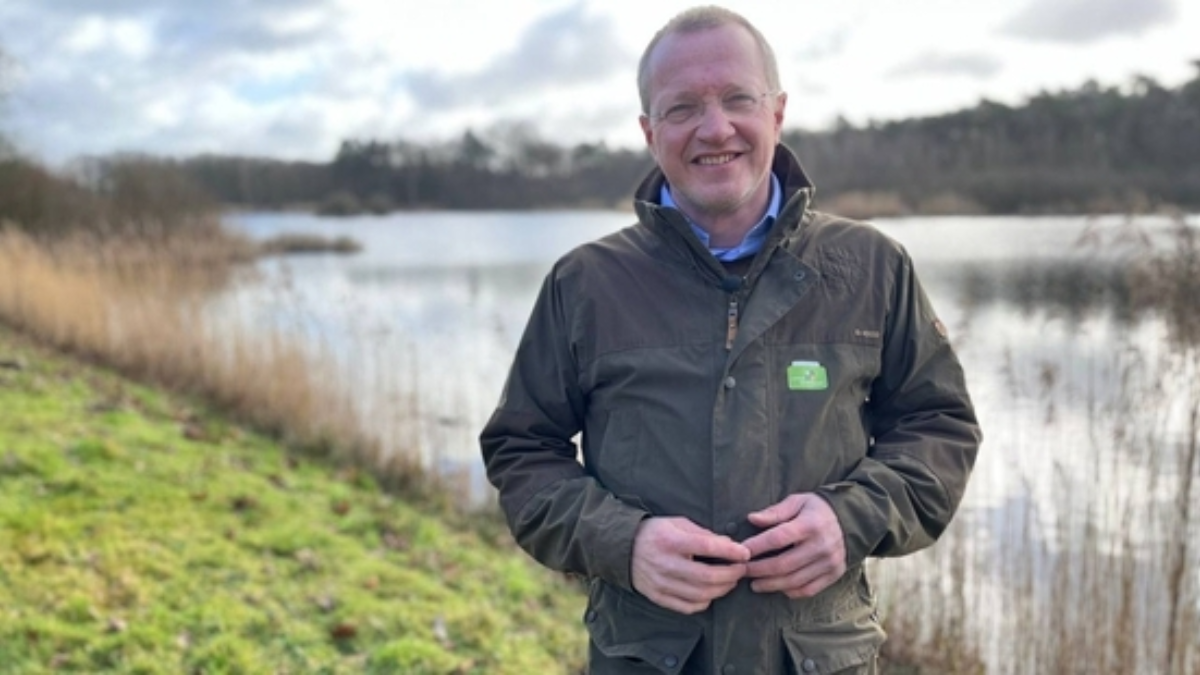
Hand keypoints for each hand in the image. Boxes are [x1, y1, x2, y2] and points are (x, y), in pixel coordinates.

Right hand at [630, 517, 749, 613]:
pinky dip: (703, 603)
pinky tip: (710, 594)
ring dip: (721, 590)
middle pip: (706, 576)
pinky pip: (686, 607)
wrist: (622, 548)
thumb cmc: (655, 532)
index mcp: (670, 541)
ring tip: (729, 582)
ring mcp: (661, 583)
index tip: (745, 553)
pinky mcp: (657, 596)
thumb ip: (702, 534)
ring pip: (700, 594)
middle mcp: (665, 563)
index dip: (730, 552)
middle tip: (741, 570)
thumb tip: (729, 545)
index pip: (707, 547)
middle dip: (730, 574)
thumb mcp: (677, 523)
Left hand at [741, 493, 845, 598]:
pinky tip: (778, 588)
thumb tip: (752, 519)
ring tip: (755, 584)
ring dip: (771, 585)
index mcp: (810, 524)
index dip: (757, 546)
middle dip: (759, 570)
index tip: (741, 552)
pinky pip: (809, 589)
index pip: (779, 538)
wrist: (850, 520)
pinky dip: (791, 592)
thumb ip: (775, 511)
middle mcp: (821, 545)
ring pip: (794, 581)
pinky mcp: (834, 574)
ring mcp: (829, 563)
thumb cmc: (816, 510)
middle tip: (743, 572)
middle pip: (784, 564)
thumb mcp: (798, 501)